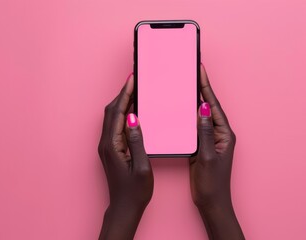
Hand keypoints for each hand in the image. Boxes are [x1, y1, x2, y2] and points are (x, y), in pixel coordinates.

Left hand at [98, 74, 152, 239]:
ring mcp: (106, 146)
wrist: (124, 207)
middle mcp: (105, 143)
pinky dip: (121, 114)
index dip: (125, 95)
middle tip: (134, 81)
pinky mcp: (110, 149)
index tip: (132, 80)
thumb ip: (137, 141)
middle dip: (121, 94)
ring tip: (133, 91)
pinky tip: (131, 111)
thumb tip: (133, 117)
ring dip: (121, 103)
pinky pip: (114, 126)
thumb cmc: (135, 191)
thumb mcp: (142, 167)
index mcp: (112, 145)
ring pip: (111, 117)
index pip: (117, 113)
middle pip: (111, 112)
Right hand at [190, 64, 243, 238]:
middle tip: (189, 73)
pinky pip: (192, 126)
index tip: (200, 71)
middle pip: (208, 106)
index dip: (206, 87)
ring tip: (182, 86)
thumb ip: (205, 132)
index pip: (214, 105)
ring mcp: (209, 139)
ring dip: (191, 101)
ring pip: (199, 115)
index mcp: (224, 133)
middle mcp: (218, 133)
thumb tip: (204, 108)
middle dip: (199, 89)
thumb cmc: (212, 183)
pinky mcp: (200, 145)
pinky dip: (185, 116)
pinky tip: (178, 110)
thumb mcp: (208, 157)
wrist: (211, 201)